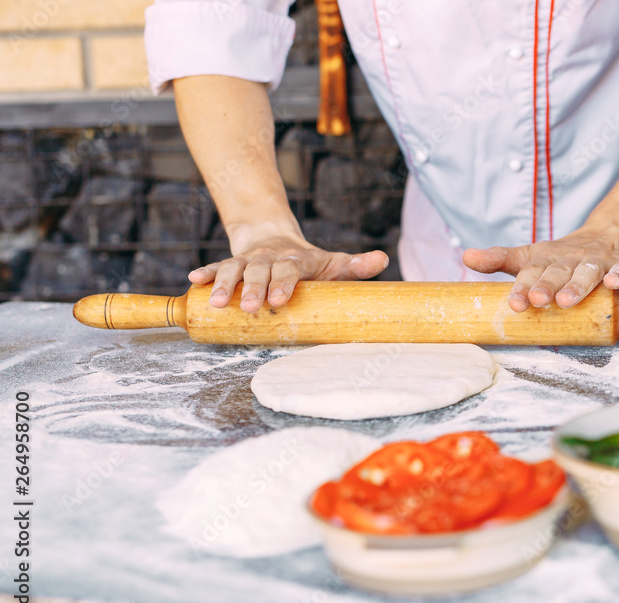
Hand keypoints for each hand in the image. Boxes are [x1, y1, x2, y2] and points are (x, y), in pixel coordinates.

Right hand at [189, 232, 388, 312]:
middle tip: (249, 307)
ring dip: (225, 285)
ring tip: (217, 303)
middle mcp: (269, 258)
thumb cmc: (308, 261)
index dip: (283, 284)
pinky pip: (217, 267)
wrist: (275, 238)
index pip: (289, 271)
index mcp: (295, 260)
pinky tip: (195, 282)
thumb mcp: (332, 262)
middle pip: (260, 272)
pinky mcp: (232, 264)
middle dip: (253, 288)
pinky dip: (207, 274)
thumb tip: (382, 259)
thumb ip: (355, 265)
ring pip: (234, 270)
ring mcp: (248, 260)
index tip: (278, 301)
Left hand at [462, 224, 618, 311]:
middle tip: (537, 300)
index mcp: (546, 259)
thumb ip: (499, 259)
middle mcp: (570, 259)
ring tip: (567, 300)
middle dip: (547, 286)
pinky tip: (612, 284)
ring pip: (587, 272)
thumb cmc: (564, 255)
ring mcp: (597, 261)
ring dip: (578, 285)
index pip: (530, 273)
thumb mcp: (530, 255)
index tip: (514, 304)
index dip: (521, 287)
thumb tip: (465, 257)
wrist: (610, 234)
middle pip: (557, 272)